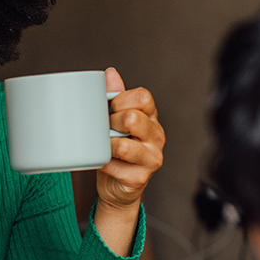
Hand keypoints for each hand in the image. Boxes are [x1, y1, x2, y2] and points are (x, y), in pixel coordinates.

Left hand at [97, 68, 164, 211]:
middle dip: (111, 123)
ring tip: (103, 147)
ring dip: (106, 145)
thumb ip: (115, 98)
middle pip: (133, 118)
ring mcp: (151, 158)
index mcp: (151, 118)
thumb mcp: (115, 121)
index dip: (120, 100)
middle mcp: (156, 136)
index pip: (142, 97)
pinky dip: (103, 164)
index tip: (109, 109)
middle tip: (105, 130)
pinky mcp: (141, 177)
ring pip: (123, 145)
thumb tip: (110, 73)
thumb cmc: (115, 151)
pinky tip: (103, 163)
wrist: (116, 187)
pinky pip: (115, 166)